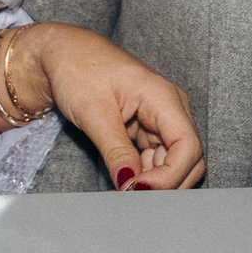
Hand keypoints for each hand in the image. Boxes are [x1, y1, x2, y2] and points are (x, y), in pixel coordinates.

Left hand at [21, 23, 206, 190]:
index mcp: (163, 97)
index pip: (188, 147)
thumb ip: (116, 152)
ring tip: (123, 193)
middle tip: (130, 199)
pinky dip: (144, 175)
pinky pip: (156, 159)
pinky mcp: (147, 129)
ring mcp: (160, 119)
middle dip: (166, 184)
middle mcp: (170, 108)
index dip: (170, 176)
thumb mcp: (94, 113)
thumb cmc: (78, 69)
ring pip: (174, 163)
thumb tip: (131, 187)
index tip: (138, 191)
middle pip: (189, 159)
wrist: (61, 53)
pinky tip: (124, 183)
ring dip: (154, 183)